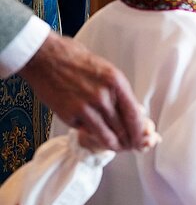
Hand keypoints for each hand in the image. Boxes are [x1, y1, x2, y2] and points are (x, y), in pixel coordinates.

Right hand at [18, 31, 147, 151]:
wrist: (46, 57)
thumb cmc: (76, 61)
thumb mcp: (106, 72)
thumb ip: (117, 92)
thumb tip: (130, 112)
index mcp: (116, 82)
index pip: (134, 115)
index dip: (139, 132)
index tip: (142, 140)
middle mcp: (103, 96)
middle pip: (123, 128)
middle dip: (129, 141)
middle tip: (132, 147)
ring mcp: (86, 107)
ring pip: (106, 136)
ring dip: (113, 145)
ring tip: (117, 147)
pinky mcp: (69, 115)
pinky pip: (85, 131)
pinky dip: (90, 134)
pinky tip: (92, 131)